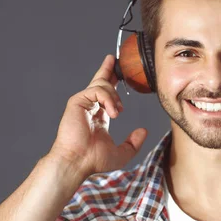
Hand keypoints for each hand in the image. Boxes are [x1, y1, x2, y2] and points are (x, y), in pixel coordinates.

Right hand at [48, 54, 147, 180]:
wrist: (77, 162)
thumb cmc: (93, 160)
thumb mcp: (121, 153)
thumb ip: (133, 143)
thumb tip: (143, 131)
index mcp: (98, 115)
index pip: (106, 93)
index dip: (113, 81)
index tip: (120, 73)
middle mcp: (90, 107)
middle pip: (100, 80)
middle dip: (108, 69)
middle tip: (115, 59)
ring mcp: (83, 103)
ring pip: (102, 85)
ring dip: (115, 96)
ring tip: (117, 112)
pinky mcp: (77, 101)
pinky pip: (97, 90)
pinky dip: (108, 98)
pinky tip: (113, 111)